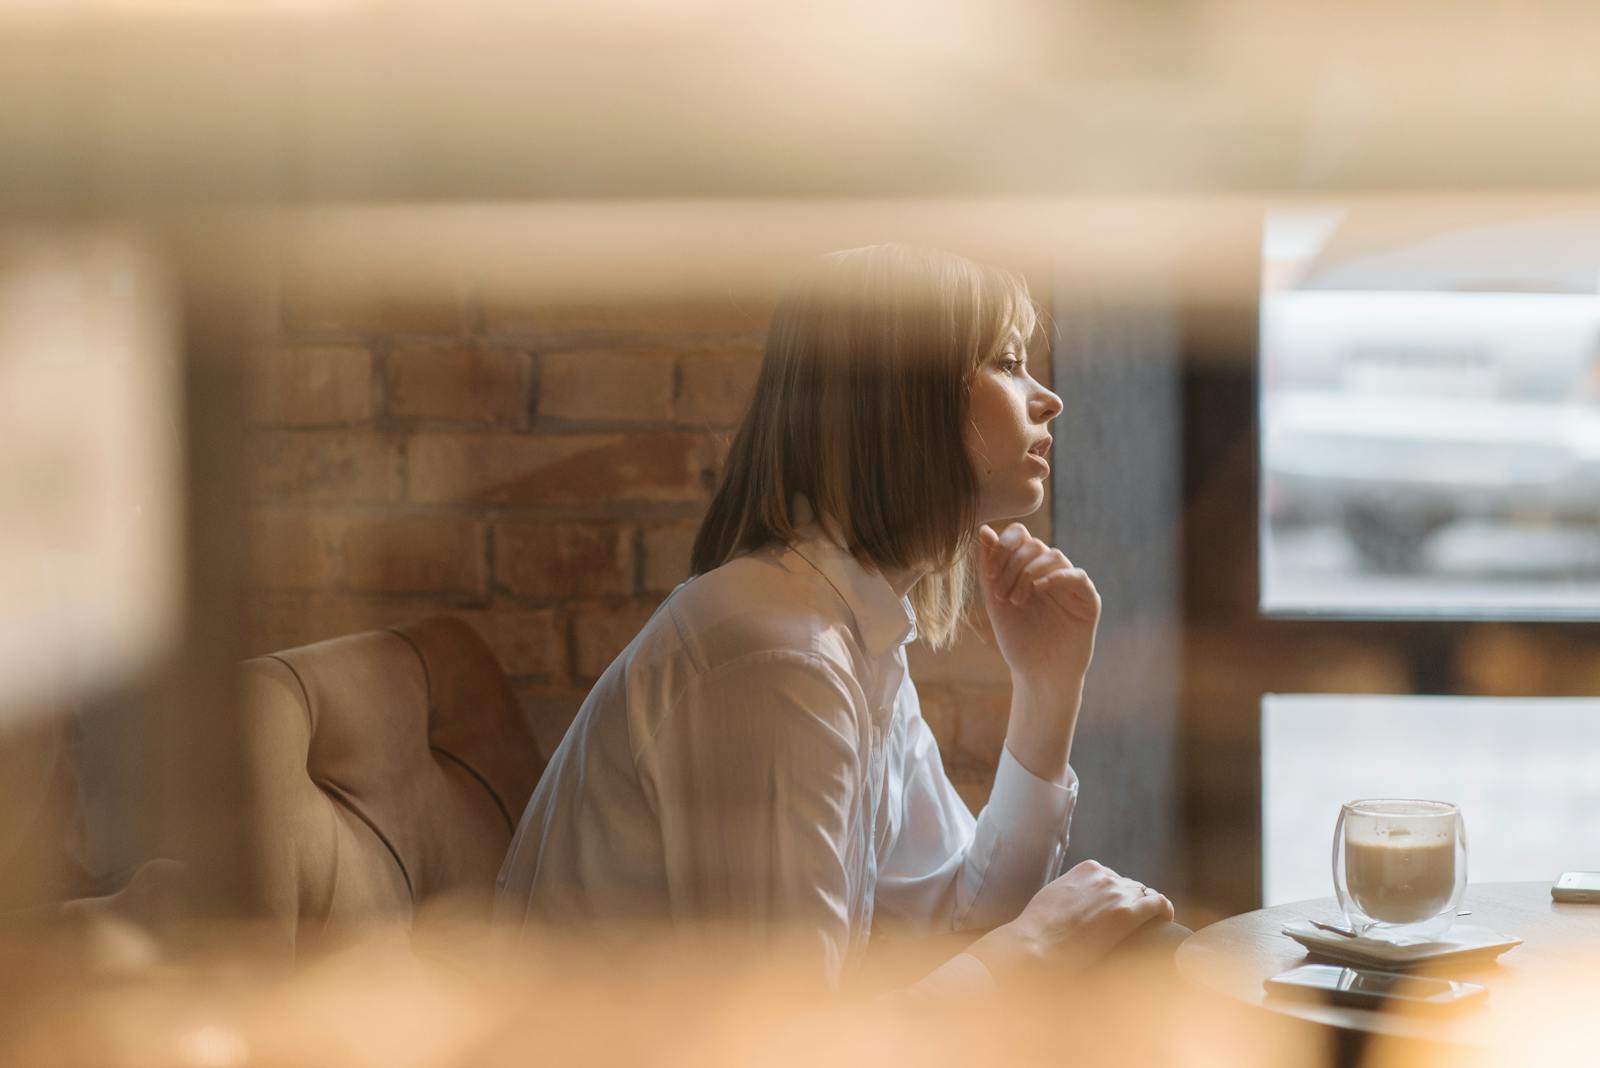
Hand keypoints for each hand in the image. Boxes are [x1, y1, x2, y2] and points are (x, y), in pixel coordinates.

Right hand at [966, 861, 1174, 981]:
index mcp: (1087, 869)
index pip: (1114, 878)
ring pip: (1145, 896)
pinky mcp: (1128, 913)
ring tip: (1150, 927)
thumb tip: (1074, 907)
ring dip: (1147, 910)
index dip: (1117, 896)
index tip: (1116, 911)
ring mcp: (1117, 893)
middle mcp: (1105, 877)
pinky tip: (1167, 921)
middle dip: (1132, 904)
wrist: (1036, 946)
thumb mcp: (1053, 898)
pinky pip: (1158, 905)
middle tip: (1132, 925)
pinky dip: (1165, 911)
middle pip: (1131, 887)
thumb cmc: (1038, 930)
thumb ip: (1070, 895)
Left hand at [977, 523, 1100, 690]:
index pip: (1019, 536)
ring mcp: (1070, 584)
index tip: (989, 575)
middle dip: (1012, 565)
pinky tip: (1038, 590)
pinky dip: (1056, 577)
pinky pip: (1077, 575)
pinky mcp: (1087, 600)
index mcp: (1028, 569)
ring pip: (1053, 555)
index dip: (1002, 547)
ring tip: (1016, 600)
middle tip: (1002, 594)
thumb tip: (983, 531)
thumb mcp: (995, 602)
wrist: (1039, 675)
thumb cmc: (1018, 641)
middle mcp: (1050, 572)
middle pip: (1033, 544)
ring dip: (1028, 573)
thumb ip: (989, 568)